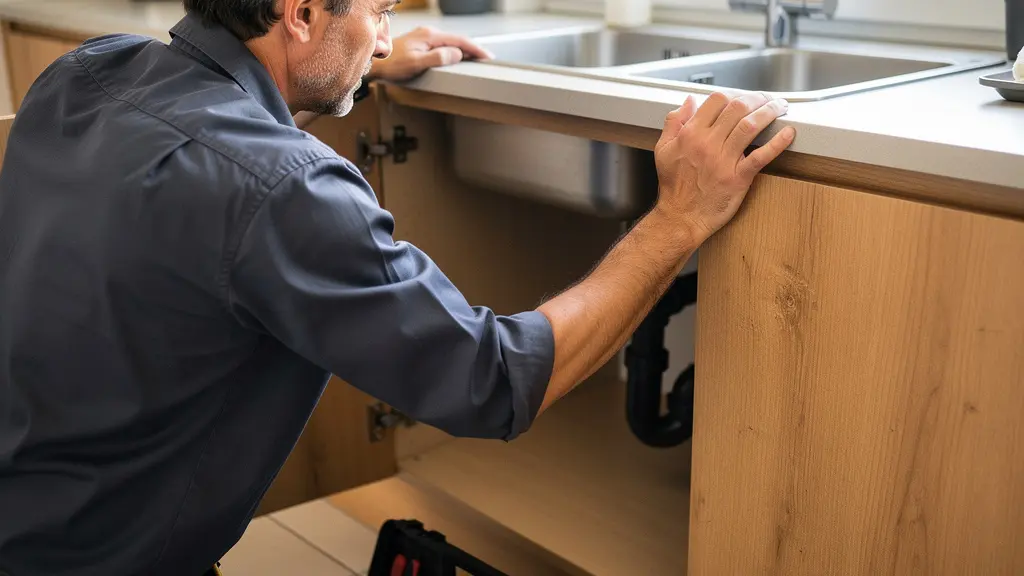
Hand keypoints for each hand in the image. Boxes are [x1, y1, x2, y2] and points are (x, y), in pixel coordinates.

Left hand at [369, 26, 493, 82]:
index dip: (475, 49)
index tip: (487, 56)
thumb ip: (438, 58)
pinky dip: (453, 51)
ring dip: (463, 50)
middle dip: (472, 49)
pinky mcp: (420, 43)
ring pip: (450, 43)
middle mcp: (428, 33)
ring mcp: (424, 37)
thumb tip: (457, 54)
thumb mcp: (417, 64)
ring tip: (474, 59)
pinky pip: (442, 46)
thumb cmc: (392, 64)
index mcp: (430, 36)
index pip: (459, 41)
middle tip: (486, 59)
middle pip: (457, 40)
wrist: (375, 62)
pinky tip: (455, 58)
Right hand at [653, 92, 795, 242]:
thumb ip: (674, 122)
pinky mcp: (737, 178)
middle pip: (738, 107)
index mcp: (690, 134)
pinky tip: (789, 133)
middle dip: (757, 98)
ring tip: (779, 108)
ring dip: (770, 111)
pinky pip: (761, 156)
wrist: (681, 218)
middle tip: (767, 100)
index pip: (717, 100)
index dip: (735, 94)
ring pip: (751, 125)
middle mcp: (706, 144)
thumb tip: (689, 102)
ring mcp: (723, 160)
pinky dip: (778, 143)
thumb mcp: (663, 149)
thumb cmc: (674, 187)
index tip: (743, 98)